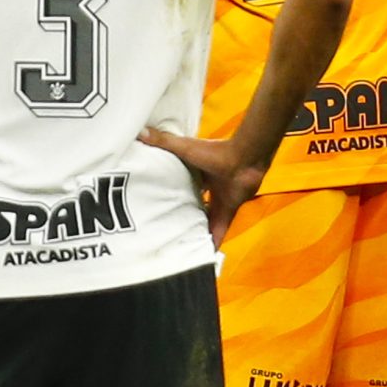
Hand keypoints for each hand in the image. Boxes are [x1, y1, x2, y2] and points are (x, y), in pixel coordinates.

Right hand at [140, 127, 264, 245]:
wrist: (246, 159)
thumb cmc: (217, 152)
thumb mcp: (185, 147)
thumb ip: (164, 141)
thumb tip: (140, 131)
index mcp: (196, 173)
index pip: (180, 185)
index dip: (169, 193)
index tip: (155, 203)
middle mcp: (207, 189)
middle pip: (192, 205)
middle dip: (181, 215)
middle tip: (165, 229)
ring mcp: (219, 200)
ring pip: (205, 219)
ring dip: (196, 230)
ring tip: (180, 245)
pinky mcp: (228, 210)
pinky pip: (219, 229)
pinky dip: (214, 240)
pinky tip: (205, 254)